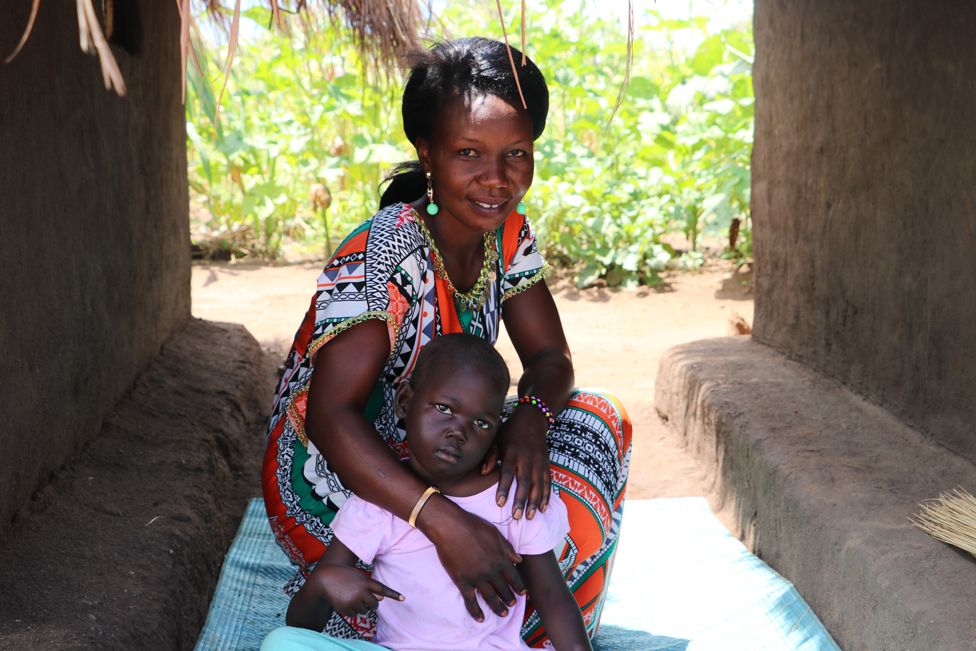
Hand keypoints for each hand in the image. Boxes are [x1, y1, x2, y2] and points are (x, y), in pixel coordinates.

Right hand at [307, 563, 402, 617]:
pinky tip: (345, 601)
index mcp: (366, 582)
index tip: (403, 598)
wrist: (325, 579)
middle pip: (375, 604)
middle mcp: (361, 592)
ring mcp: (353, 601)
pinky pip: (355, 615)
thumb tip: (381, 599)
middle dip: (371, 603)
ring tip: (351, 596)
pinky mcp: (346, 609)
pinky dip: (352, 610)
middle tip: (362, 596)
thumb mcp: (359, 577)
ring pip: (364, 611)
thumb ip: (371, 587)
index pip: (383, 589)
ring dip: (361, 606)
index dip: (393, 594)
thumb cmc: (345, 576)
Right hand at [420, 498, 525, 621]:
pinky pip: (470, 601)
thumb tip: (519, 560)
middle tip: (513, 604)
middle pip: (503, 589)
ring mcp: (476, 578)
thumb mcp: (495, 533)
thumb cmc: (473, 526)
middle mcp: (491, 571)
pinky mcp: (462, 582)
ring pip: (490, 598)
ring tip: (503, 614)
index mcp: (500, 559)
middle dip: (509, 598)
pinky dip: (476, 612)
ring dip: (498, 608)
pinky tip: (480, 619)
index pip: (514, 577)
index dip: (519, 586)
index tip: (522, 593)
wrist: (450, 527)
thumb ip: (507, 548)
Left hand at [487, 406, 550, 519]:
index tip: (499, 503)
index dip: (504, 488)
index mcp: (512, 452)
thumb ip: (490, 456)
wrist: (532, 419)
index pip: (508, 472)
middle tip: (516, 517)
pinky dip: (546, 496)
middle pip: (524, 482)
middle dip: (521, 500)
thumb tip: (483, 473)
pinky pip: (548, 482)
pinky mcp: (547, 464)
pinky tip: (543, 509)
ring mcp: (539, 462)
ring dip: (534, 502)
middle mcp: (527, 458)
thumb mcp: (497, 440)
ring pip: (538, 484)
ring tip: (529, 517)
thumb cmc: (509, 432)